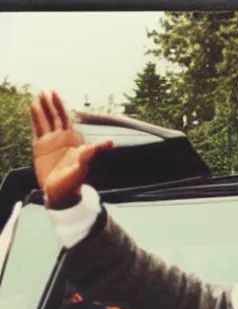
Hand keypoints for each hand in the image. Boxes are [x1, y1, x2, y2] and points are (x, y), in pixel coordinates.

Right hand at [30, 91, 112, 208]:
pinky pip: (36, 129)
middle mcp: (61, 138)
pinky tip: (31, 109)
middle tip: (45, 91)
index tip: (55, 94)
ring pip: (44, 121)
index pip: (66, 118)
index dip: (60, 106)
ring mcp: (50, 142)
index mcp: (73, 139)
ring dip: (40, 110)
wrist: (61, 192)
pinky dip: (34, 119)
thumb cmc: (75, 179)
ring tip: (36, 97)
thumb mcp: (85, 162)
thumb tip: (110, 142)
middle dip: (50, 104)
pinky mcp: (39, 147)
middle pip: (54, 116)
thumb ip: (94, 150)